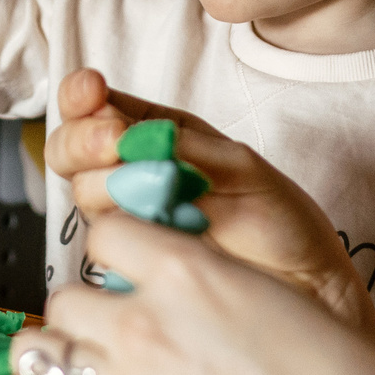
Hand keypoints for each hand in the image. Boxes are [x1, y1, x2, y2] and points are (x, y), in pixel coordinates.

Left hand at [17, 214, 374, 374]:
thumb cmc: (327, 371)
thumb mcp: (261, 289)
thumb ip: (200, 280)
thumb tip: (166, 282)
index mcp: (182, 269)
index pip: (102, 234)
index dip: (114, 255)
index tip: (126, 275)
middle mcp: (142, 320)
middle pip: (63, 298)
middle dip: (87, 316)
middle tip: (115, 337)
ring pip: (38, 353)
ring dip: (61, 360)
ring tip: (88, 374)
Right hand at [46, 68, 374, 338]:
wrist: (304, 283)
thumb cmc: (279, 218)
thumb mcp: (236, 163)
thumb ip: (180, 146)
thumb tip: (125, 133)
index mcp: (157, 132)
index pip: (94, 106)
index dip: (80, 97)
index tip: (92, 91)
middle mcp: (133, 171)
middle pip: (70, 149)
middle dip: (84, 140)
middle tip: (114, 143)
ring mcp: (130, 215)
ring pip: (83, 192)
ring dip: (107, 185)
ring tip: (158, 192)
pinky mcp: (132, 258)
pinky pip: (104, 239)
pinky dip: (122, 230)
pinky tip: (156, 229)